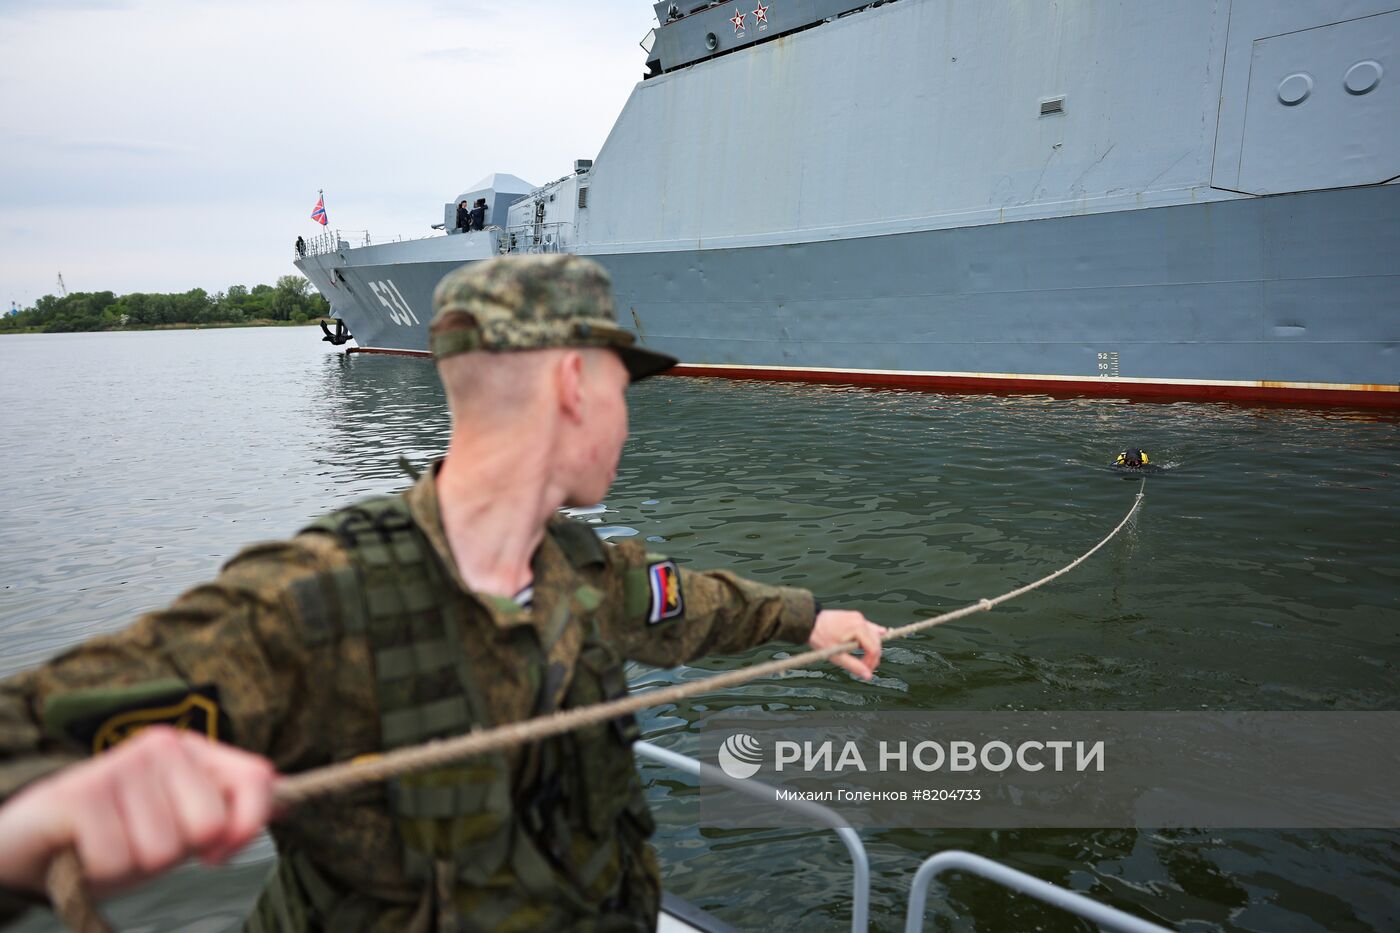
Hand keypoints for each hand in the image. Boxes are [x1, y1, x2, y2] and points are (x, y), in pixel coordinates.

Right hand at [0, 727, 275, 897]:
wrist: (28, 843)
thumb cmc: (113, 835)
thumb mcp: (179, 827)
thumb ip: (228, 812)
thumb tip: (287, 800)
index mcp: (193, 750)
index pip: (257, 777)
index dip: (249, 825)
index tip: (218, 853)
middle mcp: (161, 746)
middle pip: (210, 824)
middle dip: (176, 854)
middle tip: (138, 843)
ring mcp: (120, 764)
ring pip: (163, 850)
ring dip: (133, 865)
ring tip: (107, 846)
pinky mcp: (79, 793)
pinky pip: (117, 859)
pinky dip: (99, 872)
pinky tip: (82, 850)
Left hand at [808, 609, 886, 680]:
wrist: (808, 622)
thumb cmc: (820, 638)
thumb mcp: (836, 655)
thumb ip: (854, 666)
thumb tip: (868, 676)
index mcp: (858, 628)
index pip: (874, 649)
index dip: (872, 662)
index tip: (865, 671)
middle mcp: (861, 620)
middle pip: (876, 642)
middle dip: (873, 656)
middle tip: (864, 668)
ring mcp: (858, 617)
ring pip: (874, 635)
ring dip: (872, 647)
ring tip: (866, 659)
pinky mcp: (854, 617)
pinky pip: (868, 628)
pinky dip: (871, 636)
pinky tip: (881, 636)